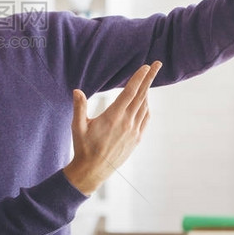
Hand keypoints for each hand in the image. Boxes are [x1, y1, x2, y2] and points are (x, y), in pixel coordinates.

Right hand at [63, 61, 161, 194]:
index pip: (130, 92)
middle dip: (149, 78)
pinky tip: (145, 102)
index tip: (145, 66)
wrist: (93, 170)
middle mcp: (127, 123)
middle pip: (142, 95)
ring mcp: (134, 132)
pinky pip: (145, 119)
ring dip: (147, 91)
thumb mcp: (77, 126)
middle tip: (157, 64)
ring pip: (144, 106)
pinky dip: (147, 107)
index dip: (139, 78)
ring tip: (148, 80)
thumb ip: (79, 107)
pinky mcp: (136, 139)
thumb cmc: (83, 147)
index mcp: (113, 117)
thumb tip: (77, 90)